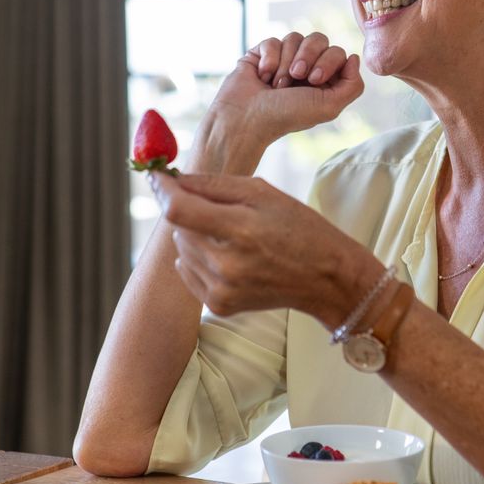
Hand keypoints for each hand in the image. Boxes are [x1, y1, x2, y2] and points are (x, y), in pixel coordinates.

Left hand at [148, 171, 378, 325]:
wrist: (326, 279)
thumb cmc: (300, 228)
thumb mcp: (264, 193)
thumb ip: (215, 185)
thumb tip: (174, 179)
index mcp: (240, 229)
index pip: (178, 209)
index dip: (162, 190)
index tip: (157, 177)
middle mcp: (227, 264)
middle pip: (177, 229)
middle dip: (189, 212)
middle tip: (219, 210)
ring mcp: (222, 289)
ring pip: (181, 250)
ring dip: (196, 237)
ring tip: (232, 235)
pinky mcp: (220, 306)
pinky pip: (188, 273)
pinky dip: (200, 260)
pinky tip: (229, 257)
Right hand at [205, 32, 363, 146]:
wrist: (246, 117)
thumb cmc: (286, 116)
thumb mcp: (329, 107)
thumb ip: (352, 86)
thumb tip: (354, 58)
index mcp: (324, 81)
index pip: (337, 52)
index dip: (328, 61)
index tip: (314, 80)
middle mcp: (306, 68)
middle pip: (318, 39)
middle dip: (307, 57)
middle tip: (296, 77)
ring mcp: (283, 59)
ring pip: (294, 37)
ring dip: (285, 63)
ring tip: (276, 84)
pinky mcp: (262, 54)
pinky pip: (272, 41)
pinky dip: (268, 60)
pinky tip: (262, 77)